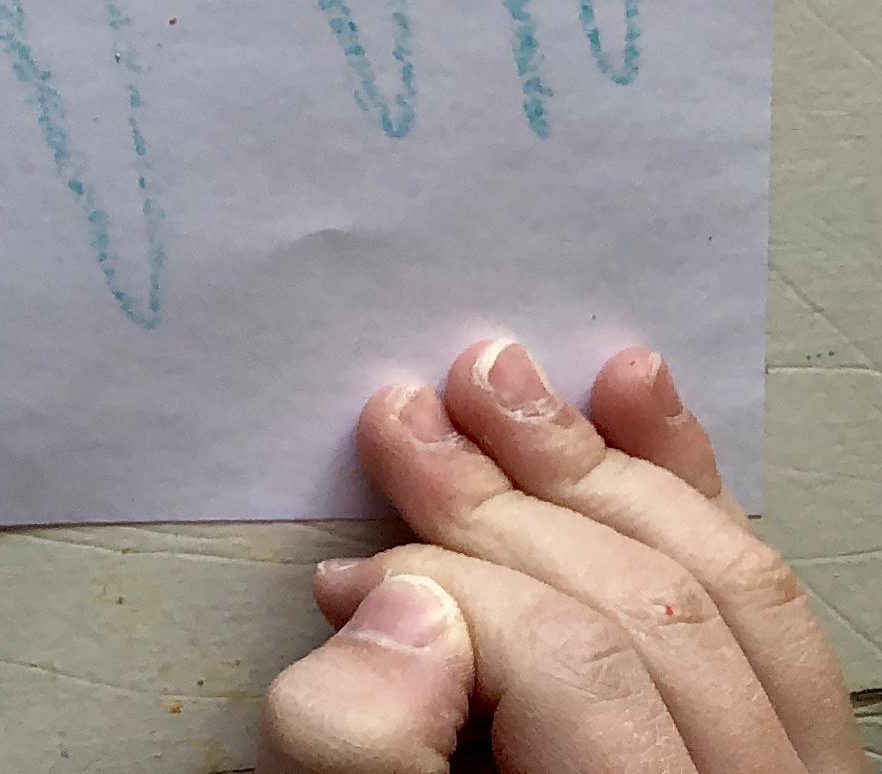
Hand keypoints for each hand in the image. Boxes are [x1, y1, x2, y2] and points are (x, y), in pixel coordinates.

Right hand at [260, 338, 856, 773]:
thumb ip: (360, 749)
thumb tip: (396, 609)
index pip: (570, 670)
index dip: (445, 588)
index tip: (348, 573)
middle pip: (651, 618)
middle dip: (513, 493)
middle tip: (410, 419)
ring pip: (735, 598)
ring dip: (604, 467)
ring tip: (502, 388)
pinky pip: (778, 620)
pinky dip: (697, 493)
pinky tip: (642, 409)